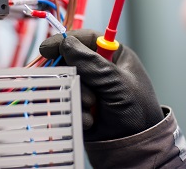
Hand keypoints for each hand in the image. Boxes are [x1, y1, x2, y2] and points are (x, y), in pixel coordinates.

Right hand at [40, 29, 163, 141]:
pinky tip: (90, 120)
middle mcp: (100, 69)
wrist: (135, 146)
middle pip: (71, 60)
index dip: (67, 40)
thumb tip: (66, 43)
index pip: (87, 39)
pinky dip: (75, 110)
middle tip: (77, 85)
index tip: (48, 48)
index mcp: (114, 56)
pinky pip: (66, 100)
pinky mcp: (80, 104)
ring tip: (92, 106)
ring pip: (66, 81)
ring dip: (77, 95)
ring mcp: (89, 87)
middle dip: (73, 75)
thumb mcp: (117, 83)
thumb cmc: (137, 111)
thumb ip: (92, 63)